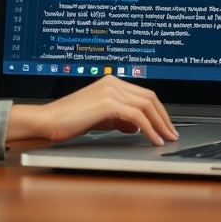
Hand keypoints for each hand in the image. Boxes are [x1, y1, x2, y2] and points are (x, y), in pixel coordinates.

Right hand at [7, 75, 178, 145]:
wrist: (48, 120)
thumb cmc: (69, 120)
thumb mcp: (100, 119)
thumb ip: (119, 120)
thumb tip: (137, 126)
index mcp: (112, 82)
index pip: (144, 94)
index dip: (159, 111)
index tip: (166, 126)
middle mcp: (113, 83)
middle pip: (150, 98)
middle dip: (164, 118)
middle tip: (172, 134)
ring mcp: (111, 91)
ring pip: (146, 106)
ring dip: (160, 124)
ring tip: (166, 138)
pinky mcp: (108, 103)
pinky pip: (137, 117)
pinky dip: (149, 129)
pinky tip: (153, 139)